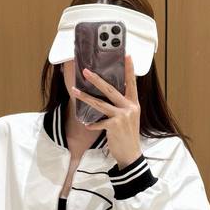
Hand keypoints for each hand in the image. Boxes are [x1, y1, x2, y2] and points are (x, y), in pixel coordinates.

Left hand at [71, 54, 142, 168]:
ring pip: (100, 104)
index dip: (130, 69)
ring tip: (75, 91)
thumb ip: (123, 105)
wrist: (131, 154)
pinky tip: (87, 124)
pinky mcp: (114, 126)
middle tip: (85, 71)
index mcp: (134, 103)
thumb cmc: (128, 135)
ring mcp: (122, 116)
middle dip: (96, 80)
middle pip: (110, 89)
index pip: (132, 83)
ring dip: (85, 97)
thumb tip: (108, 95)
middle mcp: (129, 107)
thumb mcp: (130, 117)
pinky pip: (98, 122)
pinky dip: (92, 124)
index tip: (127, 55)